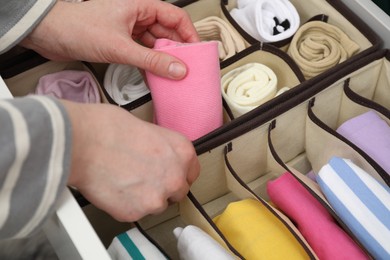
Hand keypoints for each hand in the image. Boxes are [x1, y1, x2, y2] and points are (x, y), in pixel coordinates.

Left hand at [20, 0, 199, 79]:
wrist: (49, 35)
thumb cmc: (76, 27)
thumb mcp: (120, 47)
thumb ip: (151, 60)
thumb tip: (176, 68)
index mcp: (140, 5)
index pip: (175, 17)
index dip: (189, 34)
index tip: (197, 52)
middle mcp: (137, 16)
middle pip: (167, 32)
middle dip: (178, 50)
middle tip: (188, 67)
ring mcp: (129, 30)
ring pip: (155, 44)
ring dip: (164, 59)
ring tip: (174, 74)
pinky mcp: (121, 42)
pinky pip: (143, 53)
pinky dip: (149, 64)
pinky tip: (155, 76)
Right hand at [63, 100, 199, 221]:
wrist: (82, 142)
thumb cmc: (108, 128)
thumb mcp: (147, 128)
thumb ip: (160, 148)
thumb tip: (155, 155)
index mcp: (182, 152)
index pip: (191, 173)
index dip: (178, 174)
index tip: (169, 175)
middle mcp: (175, 177)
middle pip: (177, 192)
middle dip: (162, 187)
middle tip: (142, 179)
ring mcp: (156, 198)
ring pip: (156, 205)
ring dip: (144, 198)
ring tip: (123, 181)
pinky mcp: (135, 213)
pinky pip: (134, 213)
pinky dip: (125, 205)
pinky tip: (114, 188)